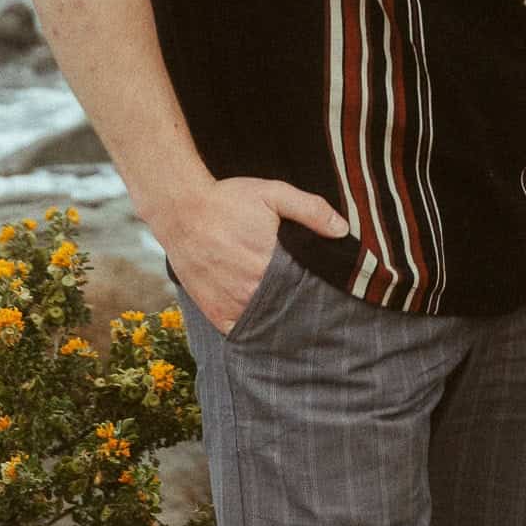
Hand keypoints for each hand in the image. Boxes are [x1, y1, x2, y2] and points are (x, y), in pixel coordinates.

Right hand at [149, 176, 348, 335]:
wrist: (182, 211)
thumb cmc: (229, 200)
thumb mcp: (274, 194)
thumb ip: (310, 210)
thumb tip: (342, 230)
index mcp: (271, 263)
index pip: (307, 289)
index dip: (319, 290)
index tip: (330, 290)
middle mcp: (251, 290)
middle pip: (288, 308)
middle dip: (302, 306)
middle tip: (316, 305)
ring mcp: (232, 305)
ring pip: (267, 323)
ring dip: (279, 319)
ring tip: (293, 313)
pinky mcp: (215, 313)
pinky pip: (241, 332)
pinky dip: (254, 329)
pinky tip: (265, 321)